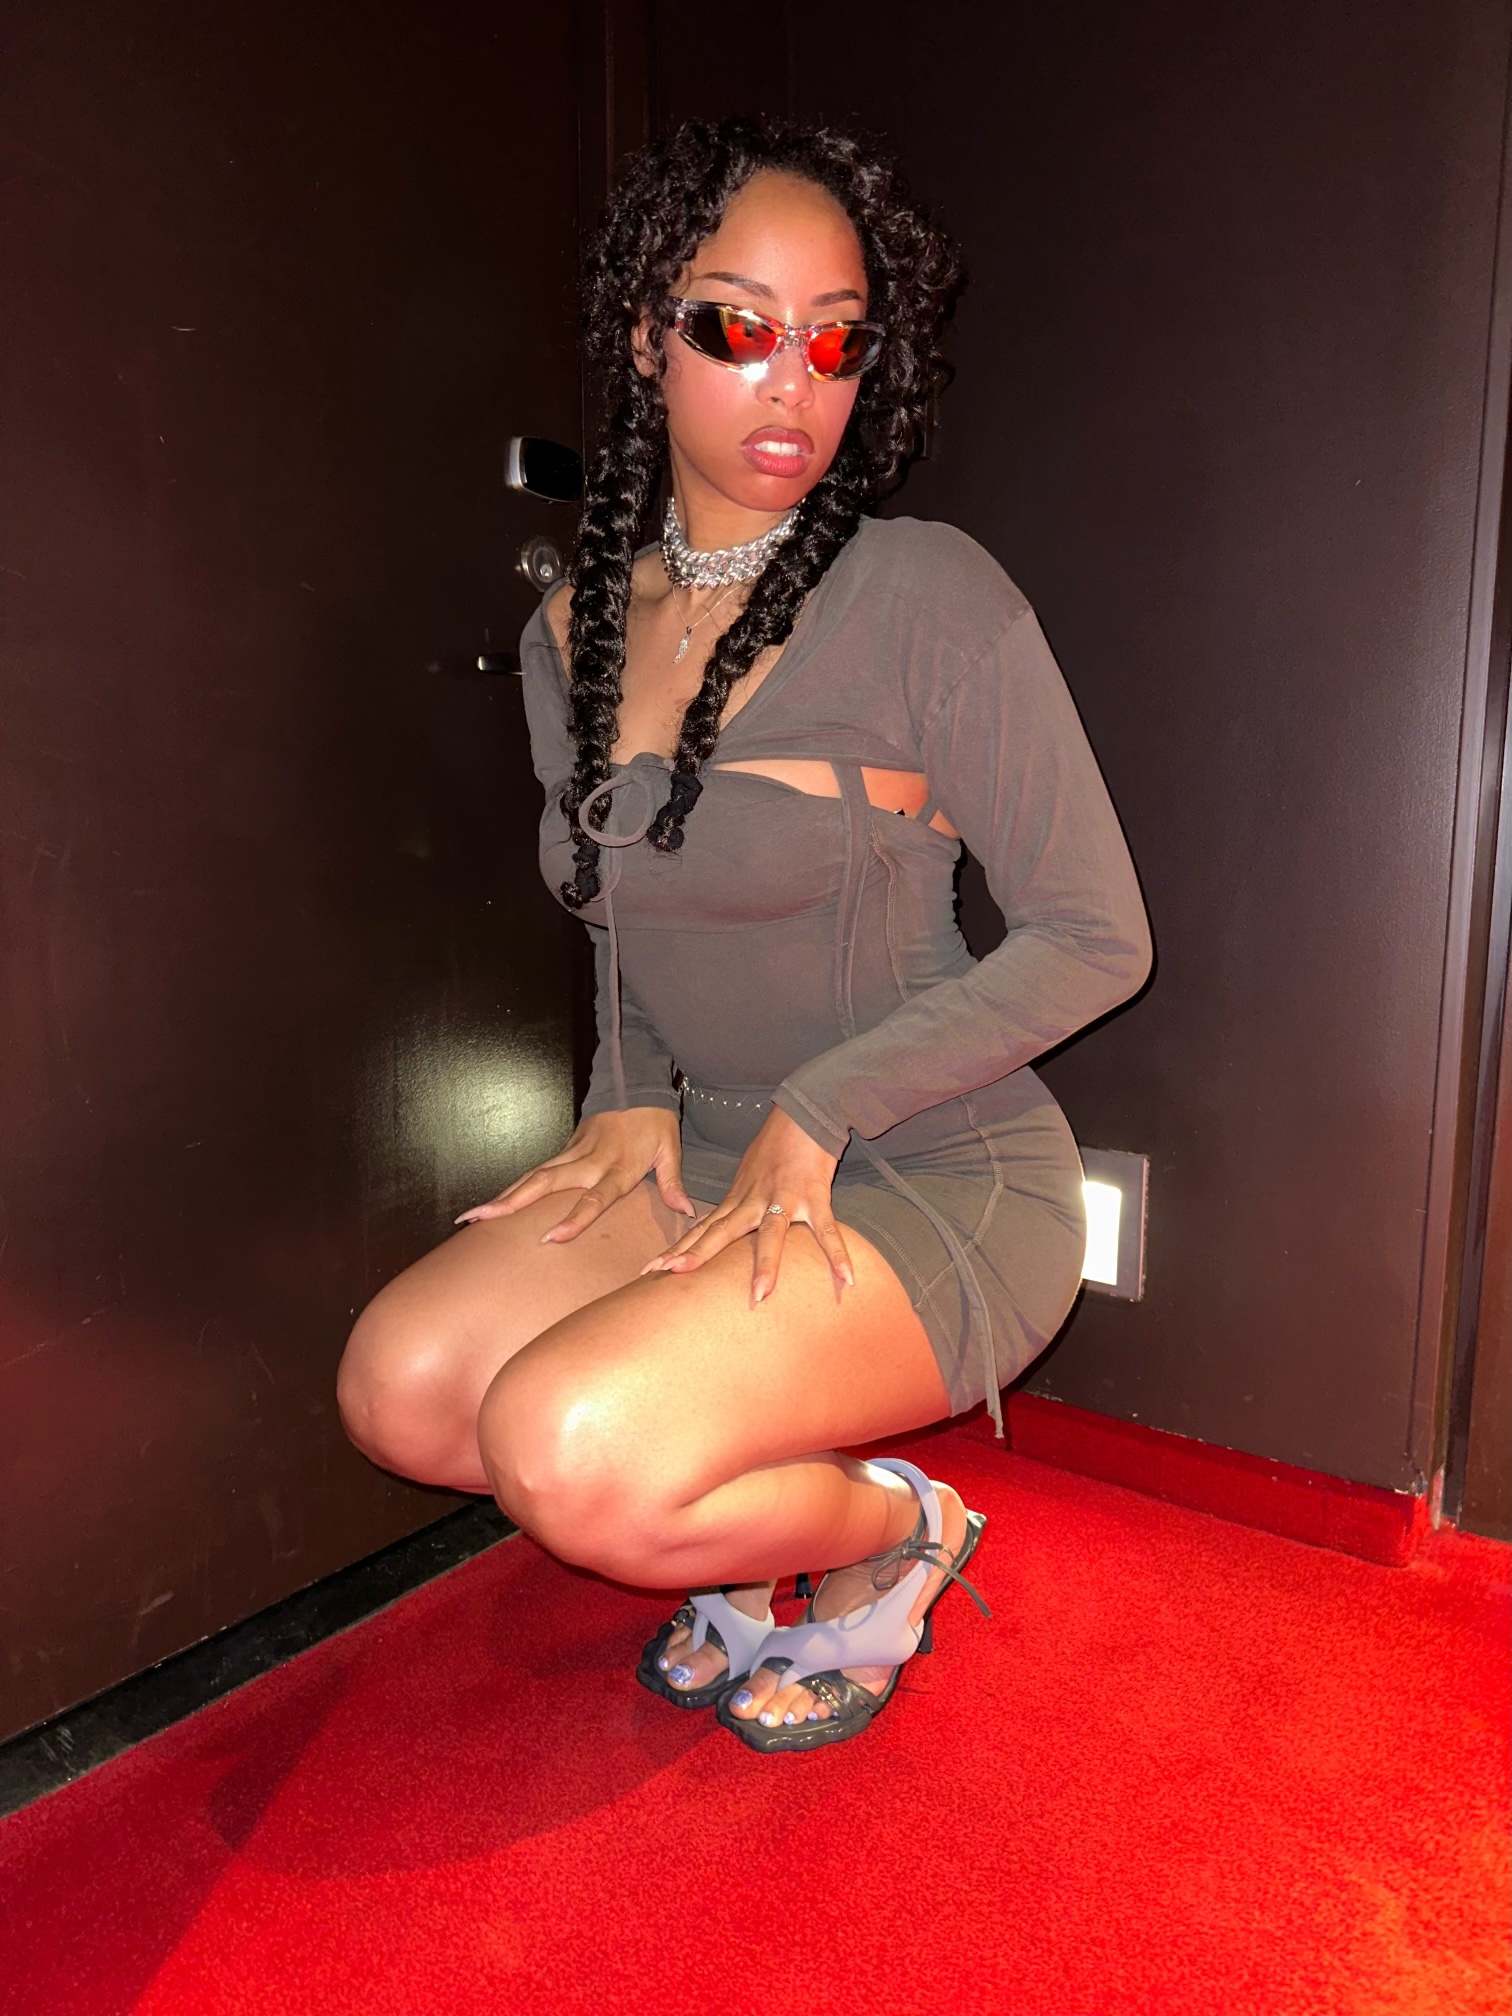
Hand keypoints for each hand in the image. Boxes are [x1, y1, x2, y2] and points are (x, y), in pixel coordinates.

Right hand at [453, 1108, 696, 1243]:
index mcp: (617, 1167)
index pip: (594, 1198)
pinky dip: (514, 1188)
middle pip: (546, 1185)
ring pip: (533, 1177)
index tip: (551, 1238)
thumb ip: (673, 1183)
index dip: (575, 1219)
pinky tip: (493, 1205)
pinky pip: (536, 1172)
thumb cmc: (654, 1122)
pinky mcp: (565, 1149)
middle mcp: (588, 1161)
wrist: (636, 1085)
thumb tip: (687, 1213)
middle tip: (481, 1221)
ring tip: (472, 1217)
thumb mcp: (670, 1150)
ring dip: (504, 1197)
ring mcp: (572, 1153)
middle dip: (513, 1204)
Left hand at [638, 1105, 854, 1305]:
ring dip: (766, 1265)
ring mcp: (784, 1198)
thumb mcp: (747, 1172)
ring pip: (771, 1235)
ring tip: (759, 1295)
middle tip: (670, 1275)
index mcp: (738, 1197)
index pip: (703, 1227)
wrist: (804, 1112)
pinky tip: (845, 1279)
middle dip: (697, 1254)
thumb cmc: (777, 1143)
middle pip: (722, 1231)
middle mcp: (755, 1200)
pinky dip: (837, 1254)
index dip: (679, 1248)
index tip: (651, 1268)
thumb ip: (735, 1200)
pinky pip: (826, 1231)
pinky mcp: (815, 1196)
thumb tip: (716, 1221)